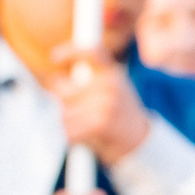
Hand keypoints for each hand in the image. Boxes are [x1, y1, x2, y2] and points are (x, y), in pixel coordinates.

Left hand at [50, 42, 151, 164]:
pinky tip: (85, 136)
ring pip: (62, 112)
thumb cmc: (120, 117)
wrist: (141, 142)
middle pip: (62, 89)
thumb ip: (89, 81)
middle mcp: (111, 84)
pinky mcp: (100, 122)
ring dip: (68, 122)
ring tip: (86, 126)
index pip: (91, 53)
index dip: (70, 52)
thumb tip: (53, 81)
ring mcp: (106, 103)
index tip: (55, 58)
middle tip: (77, 111)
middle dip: (62, 102)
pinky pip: (68, 129)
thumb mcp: (113, 91)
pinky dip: (71, 136)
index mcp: (113, 73)